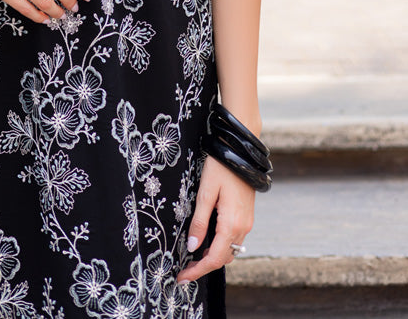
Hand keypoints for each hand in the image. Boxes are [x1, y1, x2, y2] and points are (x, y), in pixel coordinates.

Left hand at [176, 156, 254, 282]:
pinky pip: (233, 239)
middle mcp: (243, 227)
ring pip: (230, 250)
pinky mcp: (246, 216)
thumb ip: (199, 221)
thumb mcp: (205, 193)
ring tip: (193, 258)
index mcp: (232, 224)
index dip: (198, 271)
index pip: (215, 258)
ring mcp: (247, 222)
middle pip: (223, 258)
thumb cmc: (221, 168)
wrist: (241, 152)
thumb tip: (193, 246)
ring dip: (213, 257)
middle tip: (184, 269)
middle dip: (204, 266)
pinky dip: (220, 246)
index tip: (182, 277)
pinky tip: (207, 241)